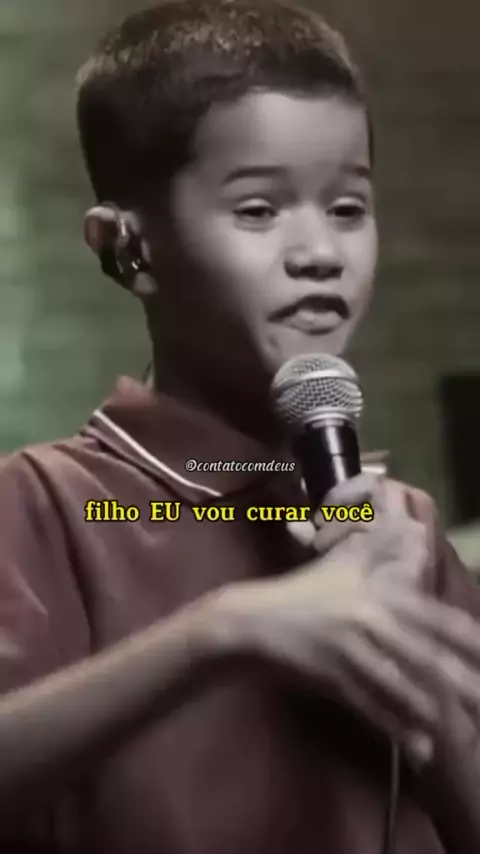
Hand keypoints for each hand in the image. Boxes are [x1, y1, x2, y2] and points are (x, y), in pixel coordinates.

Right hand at [218, 474, 479, 762]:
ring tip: (467, 734)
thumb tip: (412, 528)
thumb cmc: (300, 592)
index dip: (467, 638)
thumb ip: (378, 550)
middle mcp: (370, 619)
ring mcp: (351, 650)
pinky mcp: (333, 677)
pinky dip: (398, 729)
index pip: (434, 618)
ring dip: (435, 713)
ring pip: (402, 685)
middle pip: (426, 656)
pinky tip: (421, 748)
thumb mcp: (341, 565)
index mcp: (378, 593)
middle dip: (462, 682)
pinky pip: (372, 707)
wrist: (251, 621)